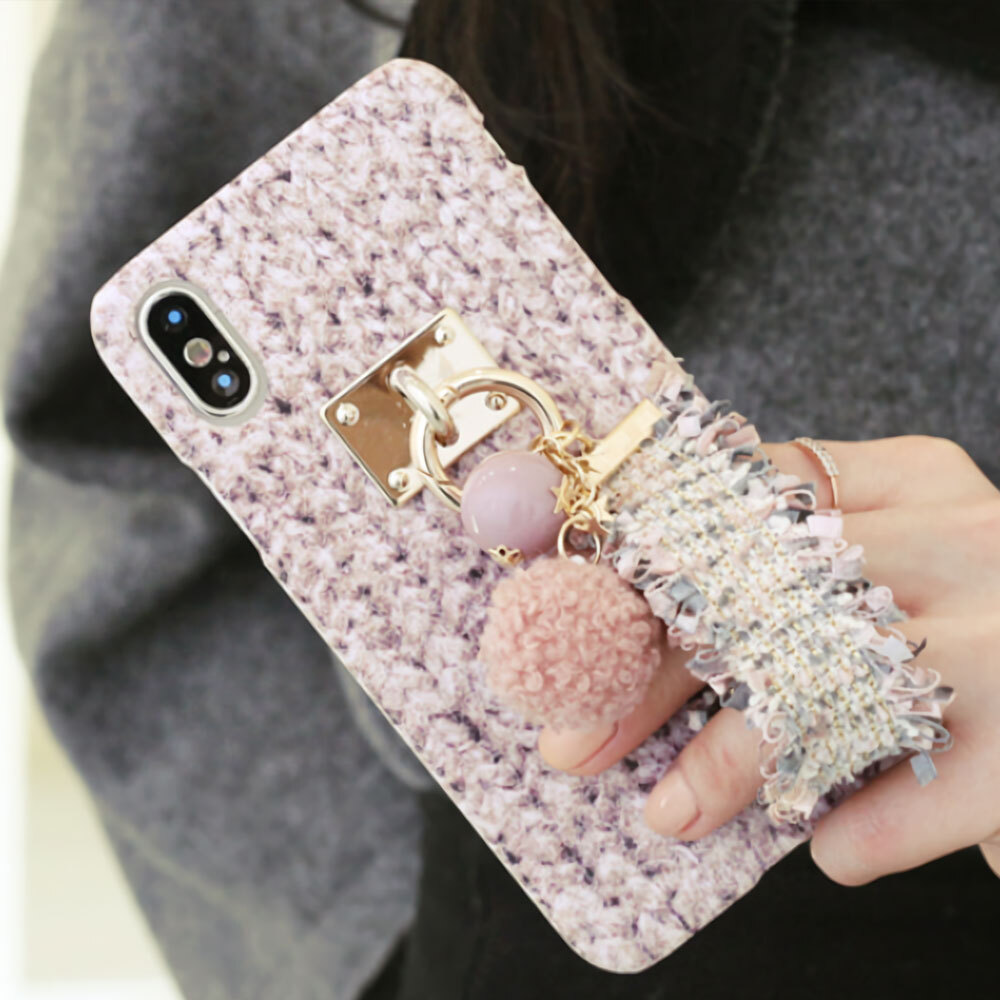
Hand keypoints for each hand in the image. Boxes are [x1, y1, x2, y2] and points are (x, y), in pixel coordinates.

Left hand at [538, 435, 999, 884]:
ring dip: (732, 761)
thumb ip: (786, 579)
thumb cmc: (960, 635)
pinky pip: (923, 787)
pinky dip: (859, 827)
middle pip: (764, 590)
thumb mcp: (888, 569)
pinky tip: (827, 847)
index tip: (575, 631)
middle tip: (579, 743)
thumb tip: (618, 651)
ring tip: (669, 814)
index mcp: (909, 481)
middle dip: (656, 676)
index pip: (744, 500)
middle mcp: (960, 534)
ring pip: (829, 682)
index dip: (648, 567)